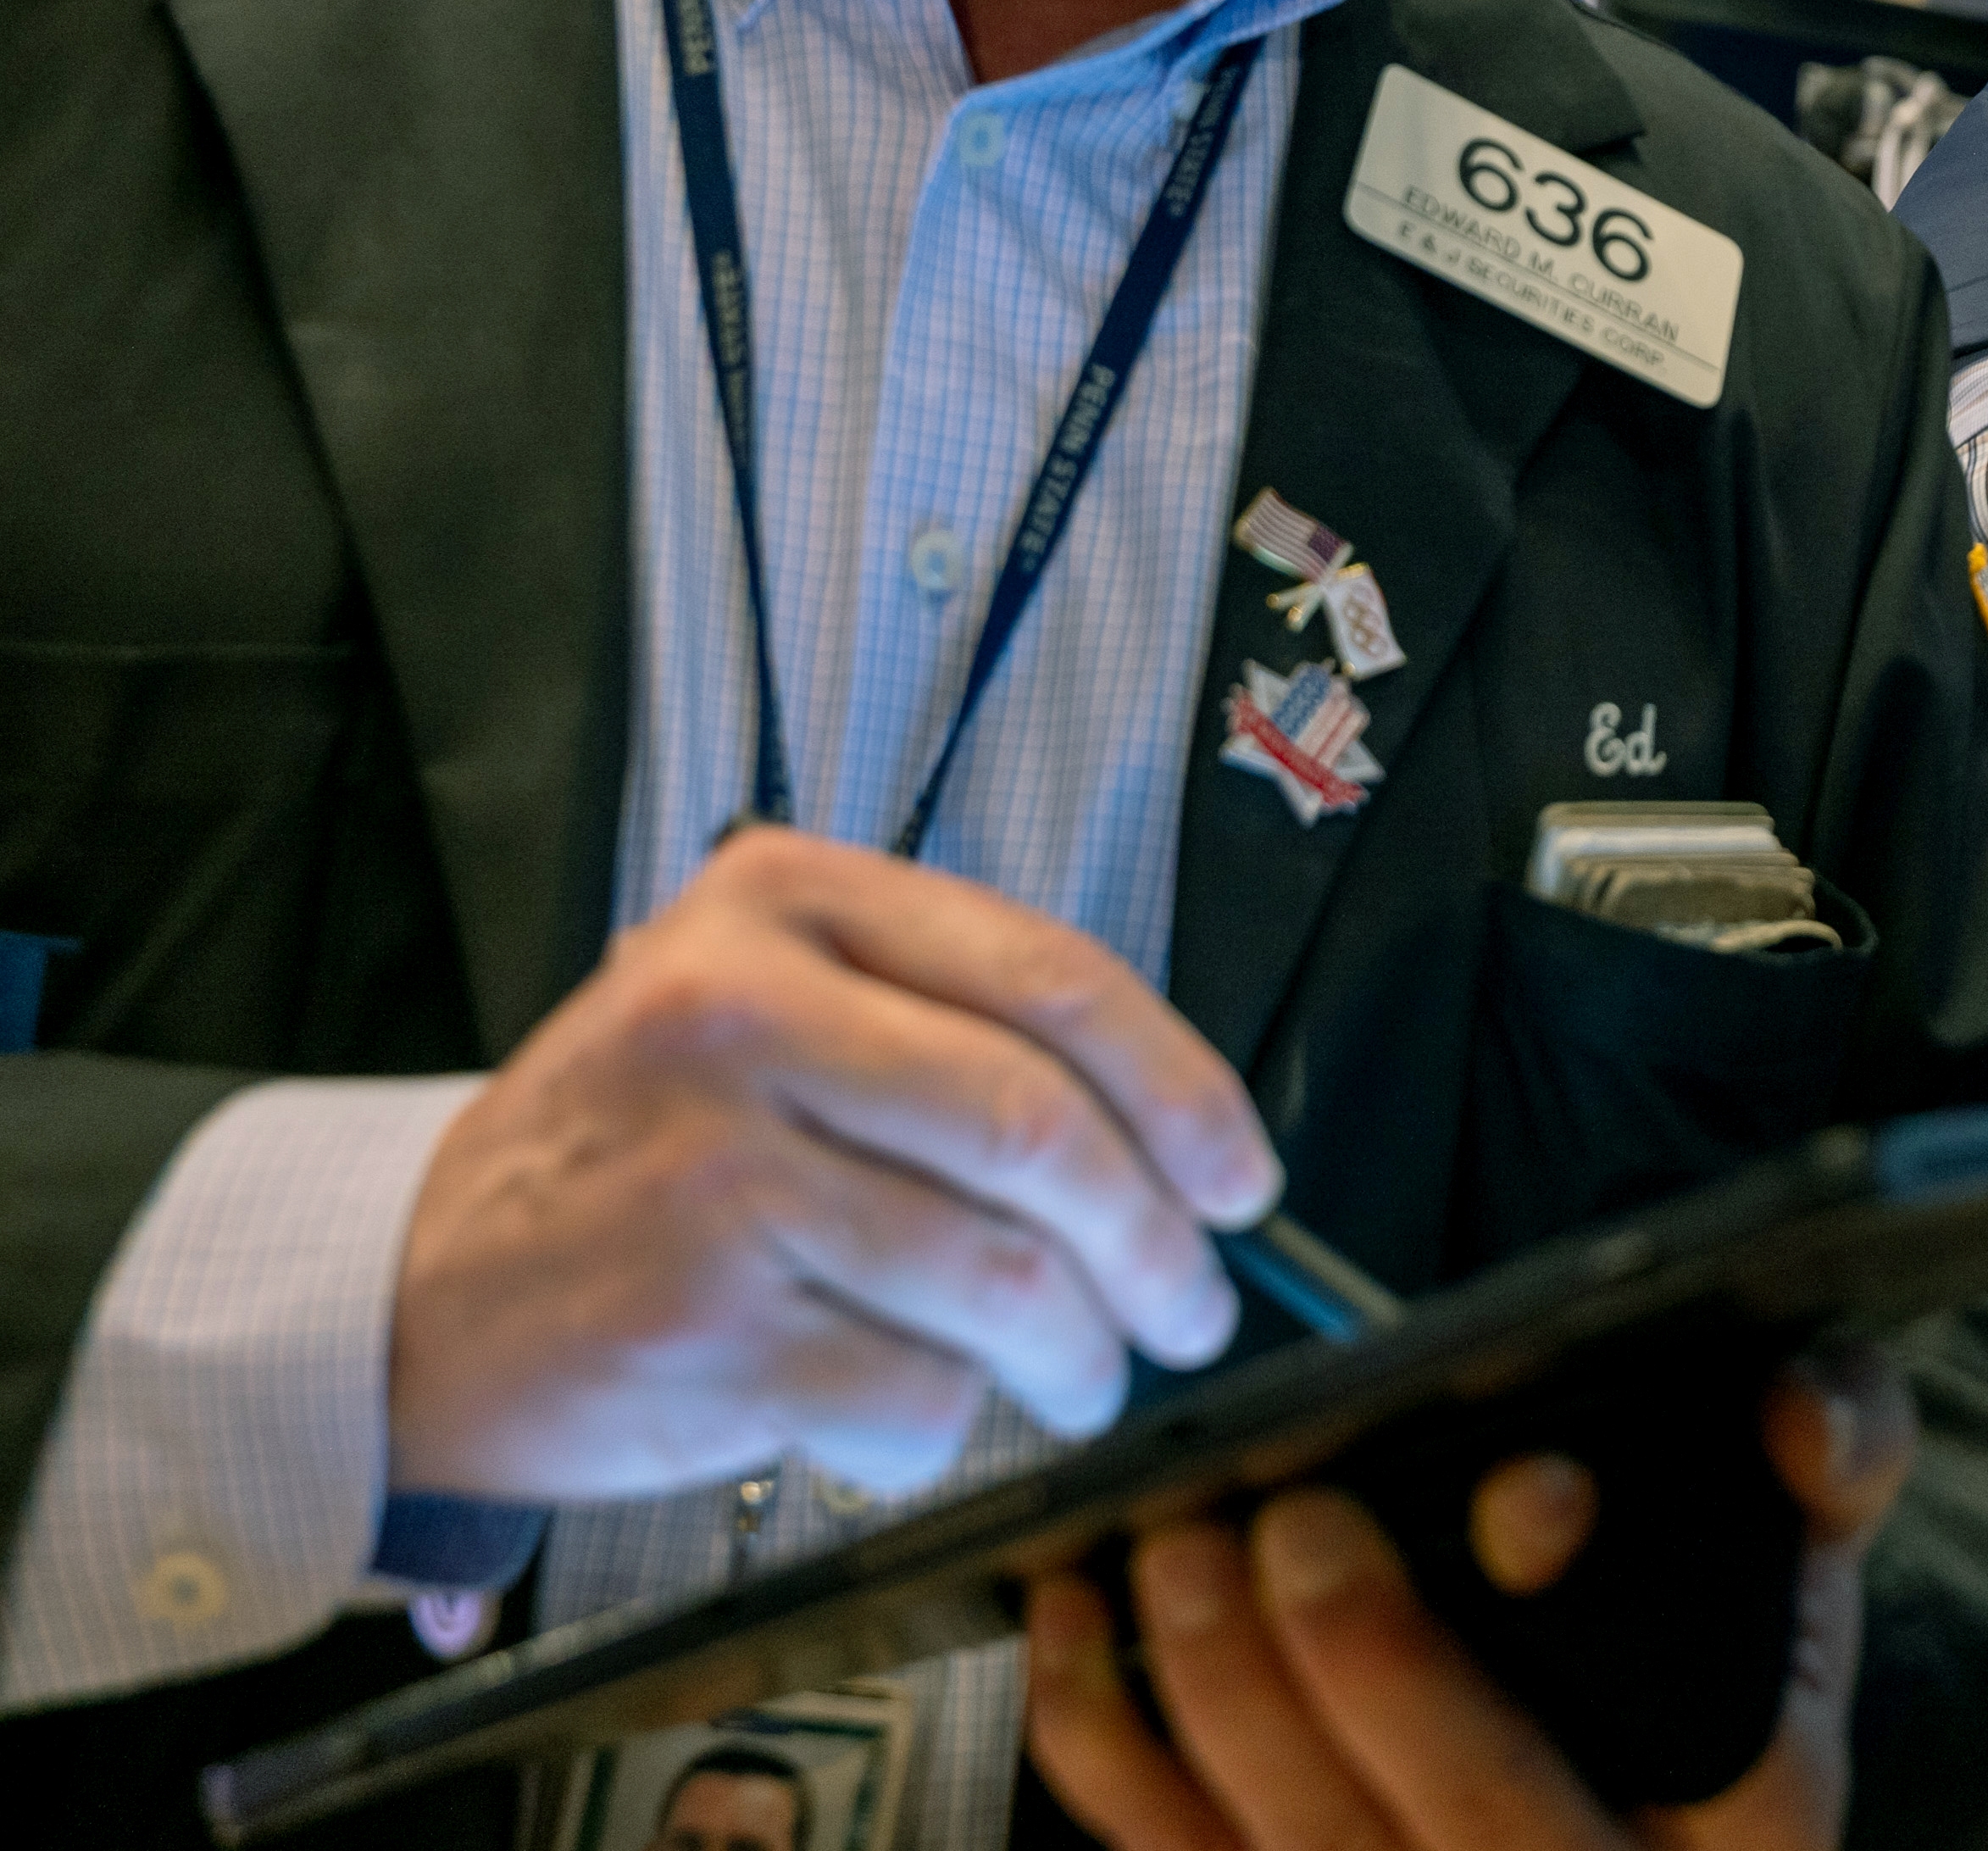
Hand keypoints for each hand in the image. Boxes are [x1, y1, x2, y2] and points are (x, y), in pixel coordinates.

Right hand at [388, 824, 1278, 1500]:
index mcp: (785, 901)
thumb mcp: (766, 1006)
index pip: (1055, 980)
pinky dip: (956, 1421)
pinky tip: (931, 1409)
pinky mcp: (701, 1326)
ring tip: (1084, 1373)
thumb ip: (945, 1026)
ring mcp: (716, 1174)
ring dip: (1079, 1352)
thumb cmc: (634, 1150)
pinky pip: (915, 1390)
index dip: (1184, 1090)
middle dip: (1158, 1242)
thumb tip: (1178, 1136)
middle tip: (1193, 1303)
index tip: (1242, 1177)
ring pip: (1001, 1276)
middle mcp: (743, 1013)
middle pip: (1046, 1132)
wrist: (410, 1290)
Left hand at [1022, 1349, 1923, 1850]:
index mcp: (1751, 1816)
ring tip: (1178, 1549)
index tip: (1539, 1493)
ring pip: (1310, 1850)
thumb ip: (1830, 1463)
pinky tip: (1078, 1626)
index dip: (1633, 1616)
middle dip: (1377, 1661)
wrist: (1615, 1846)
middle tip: (1301, 1520)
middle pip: (1480, 1810)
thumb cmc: (1690, 1692)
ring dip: (1225, 1696)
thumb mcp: (1797, 1580)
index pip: (1727, 1747)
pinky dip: (1106, 1748)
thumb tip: (1798, 1398)